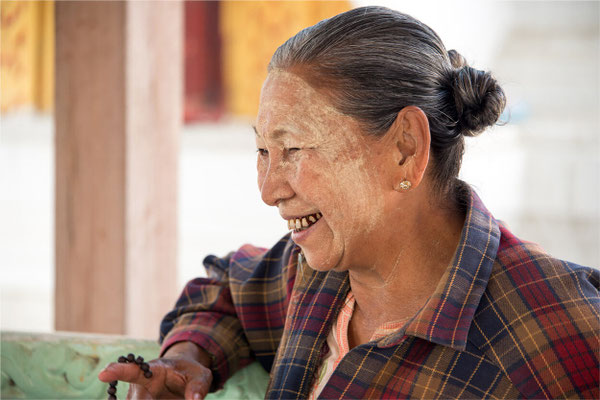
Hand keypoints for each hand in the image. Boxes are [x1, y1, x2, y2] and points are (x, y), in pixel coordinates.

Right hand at [98, 342, 212, 398]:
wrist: (185, 380)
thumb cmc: (190, 374)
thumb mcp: (200, 375)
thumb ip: (198, 387)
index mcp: (153, 371)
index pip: (132, 369)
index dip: (117, 371)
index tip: (103, 374)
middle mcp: (140, 388)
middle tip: (153, 398)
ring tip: (168, 397)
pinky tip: (168, 399)